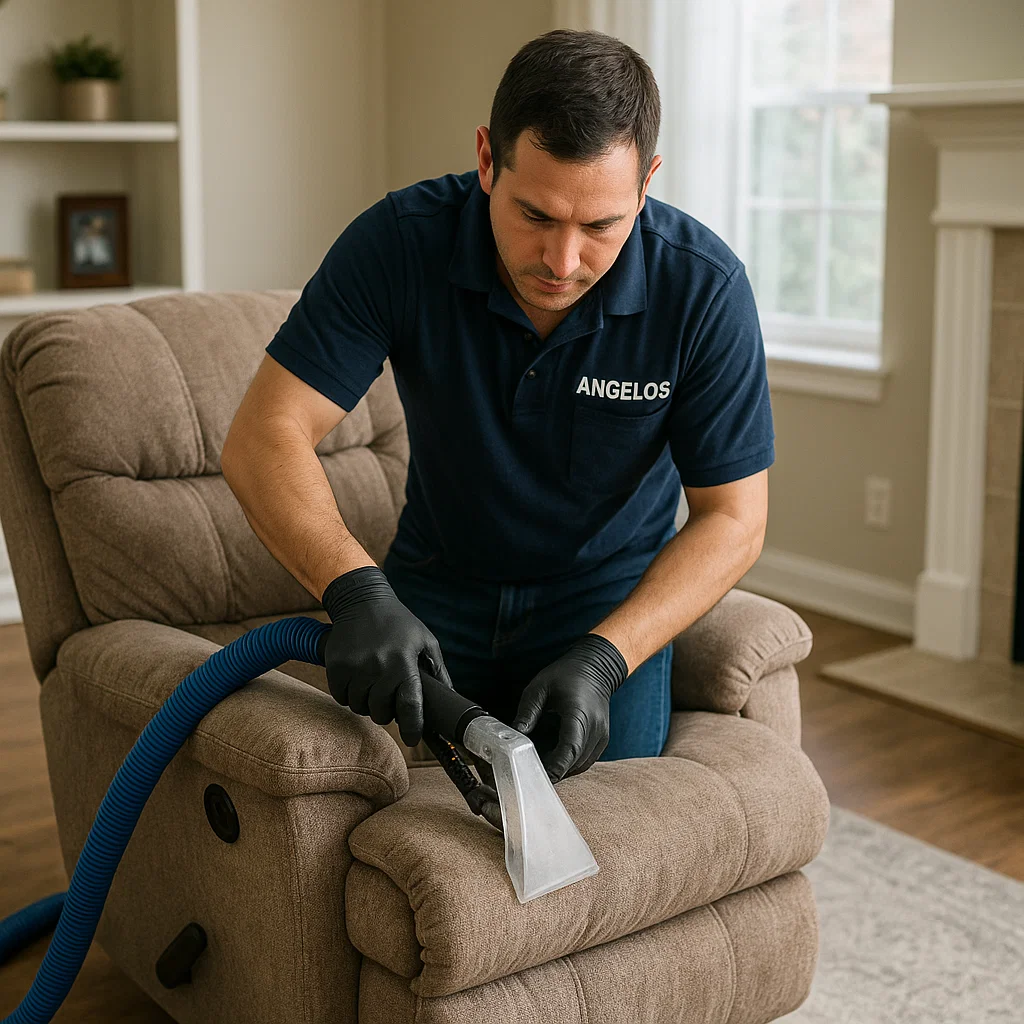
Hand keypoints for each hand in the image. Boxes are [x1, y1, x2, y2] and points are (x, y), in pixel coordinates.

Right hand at [320, 566, 451, 746]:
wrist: (362, 600)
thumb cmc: (398, 623)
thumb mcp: (425, 641)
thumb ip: (438, 671)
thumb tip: (449, 699)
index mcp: (404, 663)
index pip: (409, 706)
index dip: (412, 727)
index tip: (413, 739)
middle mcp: (379, 667)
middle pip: (380, 712)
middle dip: (385, 712)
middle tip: (387, 699)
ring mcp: (355, 667)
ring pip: (359, 707)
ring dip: (365, 703)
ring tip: (372, 686)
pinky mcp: (336, 666)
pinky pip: (340, 696)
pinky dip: (348, 694)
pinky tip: (356, 680)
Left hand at [510, 633, 627, 781]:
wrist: (596, 668)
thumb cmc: (567, 674)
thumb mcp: (540, 687)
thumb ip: (527, 711)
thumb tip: (514, 735)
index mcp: (579, 713)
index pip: (570, 747)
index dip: (556, 766)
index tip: (539, 777)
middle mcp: (595, 728)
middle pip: (574, 761)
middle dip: (553, 770)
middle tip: (529, 772)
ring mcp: (601, 736)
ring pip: (580, 765)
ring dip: (561, 768)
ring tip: (539, 764)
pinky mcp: (602, 741)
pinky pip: (585, 761)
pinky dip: (569, 764)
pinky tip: (554, 758)